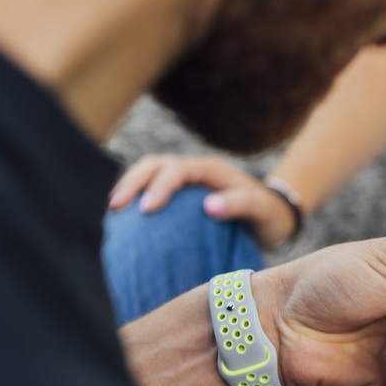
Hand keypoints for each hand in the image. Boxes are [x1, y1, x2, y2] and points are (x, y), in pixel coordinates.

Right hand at [107, 154, 297, 246]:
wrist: (272, 217)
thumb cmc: (268, 215)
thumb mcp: (262, 210)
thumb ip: (241, 204)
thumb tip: (210, 206)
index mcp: (211, 170)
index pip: (178, 170)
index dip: (160, 186)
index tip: (146, 210)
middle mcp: (194, 170)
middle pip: (155, 165)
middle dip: (133, 182)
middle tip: (116, 207)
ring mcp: (185, 181)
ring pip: (149, 173)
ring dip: (129, 186)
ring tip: (113, 210)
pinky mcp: (179, 195)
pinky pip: (152, 190)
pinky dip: (136, 199)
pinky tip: (123, 220)